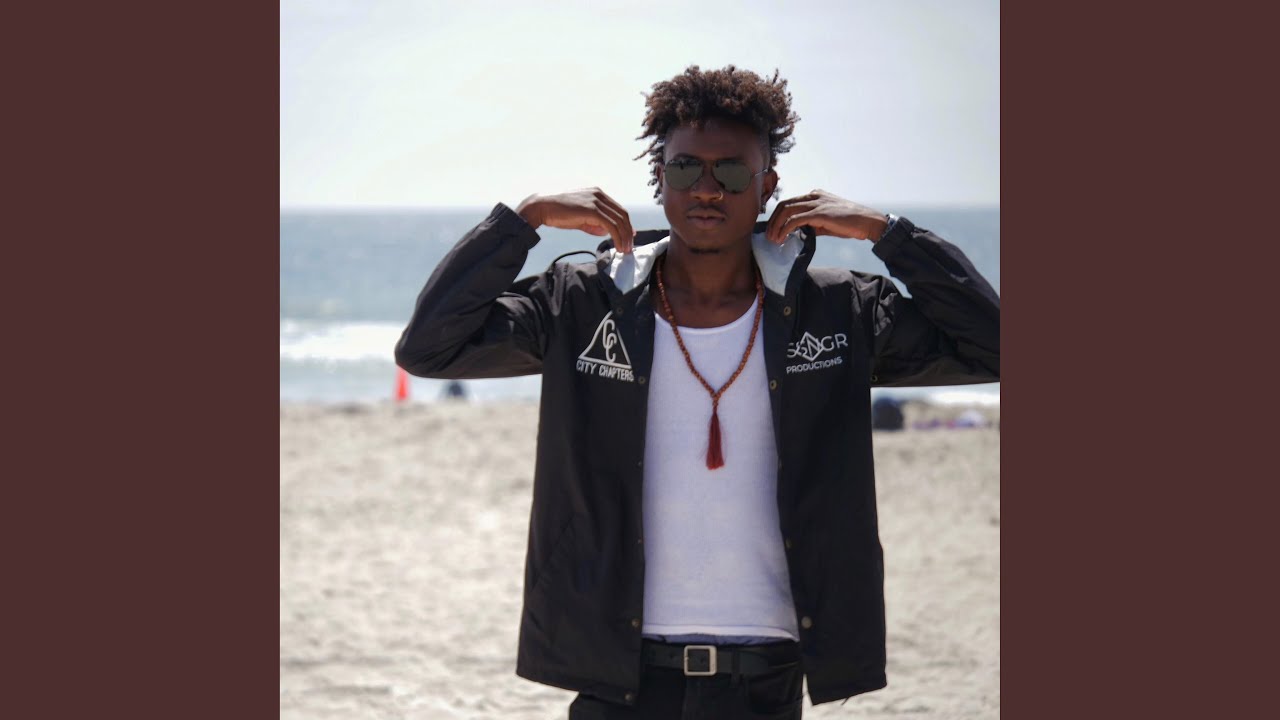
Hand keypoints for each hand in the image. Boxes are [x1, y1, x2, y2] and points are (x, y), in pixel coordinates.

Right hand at [516, 188, 636, 253]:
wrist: (542, 207)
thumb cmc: (558, 212)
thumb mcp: (579, 217)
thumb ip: (593, 223)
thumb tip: (604, 232)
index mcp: (597, 193)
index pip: (618, 209)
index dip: (626, 224)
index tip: (629, 236)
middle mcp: (599, 194)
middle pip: (622, 214)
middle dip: (628, 232)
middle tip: (629, 247)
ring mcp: (596, 201)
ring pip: (619, 221)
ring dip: (624, 237)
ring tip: (624, 250)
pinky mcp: (592, 210)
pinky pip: (611, 226)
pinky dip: (617, 237)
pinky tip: (617, 246)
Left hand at [764, 189, 887, 243]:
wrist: (868, 222)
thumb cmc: (849, 223)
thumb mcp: (826, 221)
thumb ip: (811, 223)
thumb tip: (796, 232)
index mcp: (815, 194)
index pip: (789, 202)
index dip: (777, 216)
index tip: (772, 230)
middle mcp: (814, 195)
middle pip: (784, 205)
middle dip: (773, 221)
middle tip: (769, 236)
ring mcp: (817, 202)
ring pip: (786, 210)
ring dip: (776, 225)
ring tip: (773, 239)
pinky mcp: (820, 213)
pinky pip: (795, 219)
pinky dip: (785, 228)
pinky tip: (782, 238)